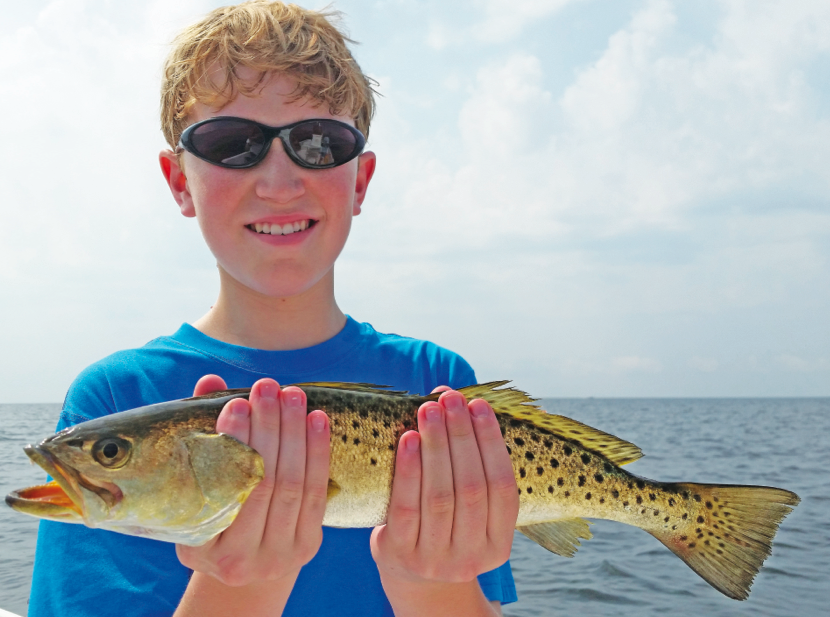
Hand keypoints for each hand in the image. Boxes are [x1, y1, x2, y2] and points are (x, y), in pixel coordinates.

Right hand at [175, 375, 330, 587]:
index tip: (236, 403)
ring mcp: (279, 556)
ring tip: (292, 394)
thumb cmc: (211, 514)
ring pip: (293, 484)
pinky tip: (317, 419)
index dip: (233, 443)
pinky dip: (318, 452)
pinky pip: (317, 492)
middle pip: (263, 482)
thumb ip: (203, 436)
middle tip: (267, 387)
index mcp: (201, 549)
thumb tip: (211, 381)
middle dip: (267, 428)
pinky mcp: (308, 546)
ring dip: (295, 434)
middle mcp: (241, 561)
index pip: (222, 487)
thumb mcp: (195, 489)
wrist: (243, 568)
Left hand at [370, 387, 517, 593]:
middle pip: (471, 488)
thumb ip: (474, 465)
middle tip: (450, 399)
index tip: (479, 405)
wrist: (410, 576)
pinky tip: (408, 439)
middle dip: (461, 437)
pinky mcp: (401, 554)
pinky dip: (409, 470)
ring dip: (436, 446)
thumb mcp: (470, 510)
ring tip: (429, 410)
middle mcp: (472, 557)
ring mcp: (436, 559)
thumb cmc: (445, 524)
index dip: (492, 443)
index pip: (503, 487)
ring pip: (440, 495)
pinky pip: (406, 507)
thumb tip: (468, 402)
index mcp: (499, 545)